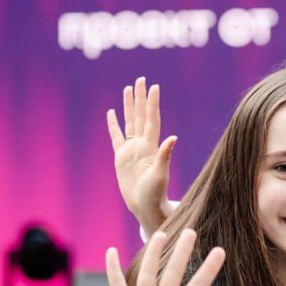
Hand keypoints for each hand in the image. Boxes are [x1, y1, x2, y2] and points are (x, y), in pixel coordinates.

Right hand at [106, 77, 176, 234]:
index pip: (151, 119)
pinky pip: (116, 137)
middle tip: (140, 79)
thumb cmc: (155, 193)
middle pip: (139, 115)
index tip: (154, 86)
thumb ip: (164, 156)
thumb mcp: (160, 175)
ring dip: (128, 106)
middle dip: (139, 98)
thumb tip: (174, 137)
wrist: (145, 206)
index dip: (152, 103)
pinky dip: (113, 125)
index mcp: (151, 146)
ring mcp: (131, 150)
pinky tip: (111, 113)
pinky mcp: (121, 157)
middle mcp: (142, 144)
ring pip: (129, 122)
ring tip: (127, 89)